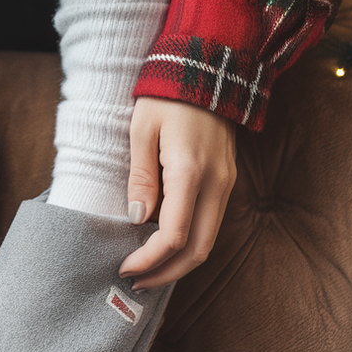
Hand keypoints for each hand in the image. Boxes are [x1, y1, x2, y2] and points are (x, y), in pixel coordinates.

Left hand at [119, 96, 236, 288]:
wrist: (206, 69)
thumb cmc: (166, 95)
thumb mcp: (142, 130)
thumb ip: (141, 177)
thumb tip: (137, 219)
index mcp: (191, 171)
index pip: (174, 235)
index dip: (149, 260)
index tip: (125, 268)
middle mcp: (216, 184)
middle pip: (199, 250)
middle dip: (166, 274)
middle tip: (135, 282)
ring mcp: (226, 183)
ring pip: (209, 240)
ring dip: (179, 261)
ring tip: (146, 268)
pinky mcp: (227, 179)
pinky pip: (211, 222)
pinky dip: (190, 242)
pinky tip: (165, 243)